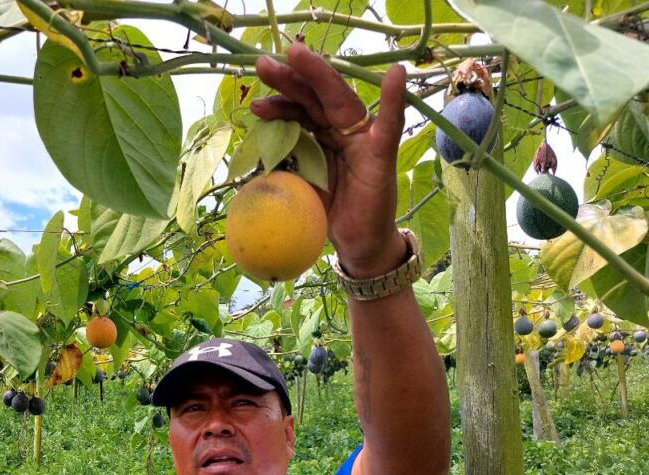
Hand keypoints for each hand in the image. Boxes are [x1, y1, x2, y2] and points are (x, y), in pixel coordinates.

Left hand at [252, 43, 407, 278]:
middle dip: (289, 79)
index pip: (299, 110)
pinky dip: (394, 100)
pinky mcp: (383, 154)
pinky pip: (391, 125)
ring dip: (321, 74)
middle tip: (263, 64)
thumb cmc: (327, 214)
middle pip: (315, 97)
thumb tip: (252, 152)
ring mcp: (364, 138)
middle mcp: (342, 130)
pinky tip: (396, 74)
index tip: (255, 100)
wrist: (356, 245)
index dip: (279, 100)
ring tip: (298, 54)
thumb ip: (283, 164)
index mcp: (320, 135)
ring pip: (341, 100)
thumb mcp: (297, 187)